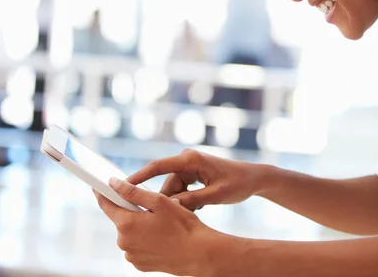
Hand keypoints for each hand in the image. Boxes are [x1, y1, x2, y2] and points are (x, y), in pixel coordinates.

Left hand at [95, 177, 220, 275]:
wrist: (198, 253)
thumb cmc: (182, 226)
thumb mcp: (159, 202)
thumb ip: (133, 192)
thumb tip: (113, 183)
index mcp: (126, 224)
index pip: (106, 204)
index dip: (102, 193)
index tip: (98, 185)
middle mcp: (124, 242)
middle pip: (120, 219)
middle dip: (131, 211)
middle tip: (151, 208)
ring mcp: (131, 255)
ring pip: (129, 233)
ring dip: (139, 226)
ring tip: (161, 225)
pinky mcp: (139, 264)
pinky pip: (136, 246)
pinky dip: (144, 239)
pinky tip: (161, 237)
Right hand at [127, 149, 264, 210]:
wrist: (253, 178)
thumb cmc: (237, 183)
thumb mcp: (216, 194)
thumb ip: (193, 200)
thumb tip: (170, 206)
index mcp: (191, 159)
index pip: (158, 166)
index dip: (139, 176)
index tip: (123, 185)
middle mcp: (187, 160)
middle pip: (166, 183)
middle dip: (169, 201)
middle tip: (174, 217)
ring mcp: (189, 166)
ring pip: (173, 189)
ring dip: (180, 203)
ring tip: (198, 210)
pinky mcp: (192, 174)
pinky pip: (181, 190)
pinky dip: (186, 201)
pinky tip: (200, 207)